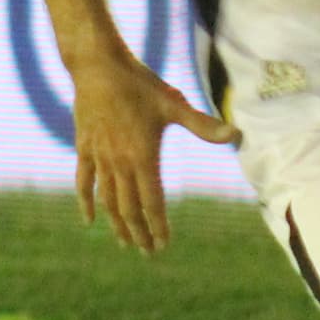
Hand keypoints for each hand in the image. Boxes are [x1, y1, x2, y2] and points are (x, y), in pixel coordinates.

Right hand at [69, 51, 230, 256]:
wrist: (98, 66)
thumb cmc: (140, 84)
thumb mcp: (173, 104)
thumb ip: (202, 125)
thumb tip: (236, 134)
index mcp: (143, 156)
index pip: (152, 202)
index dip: (157, 225)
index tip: (163, 244)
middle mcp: (119, 162)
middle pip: (128, 208)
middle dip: (139, 233)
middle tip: (148, 252)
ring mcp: (99, 157)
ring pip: (107, 200)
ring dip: (117, 224)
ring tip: (125, 242)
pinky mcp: (84, 148)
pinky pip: (84, 181)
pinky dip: (86, 202)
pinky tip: (89, 220)